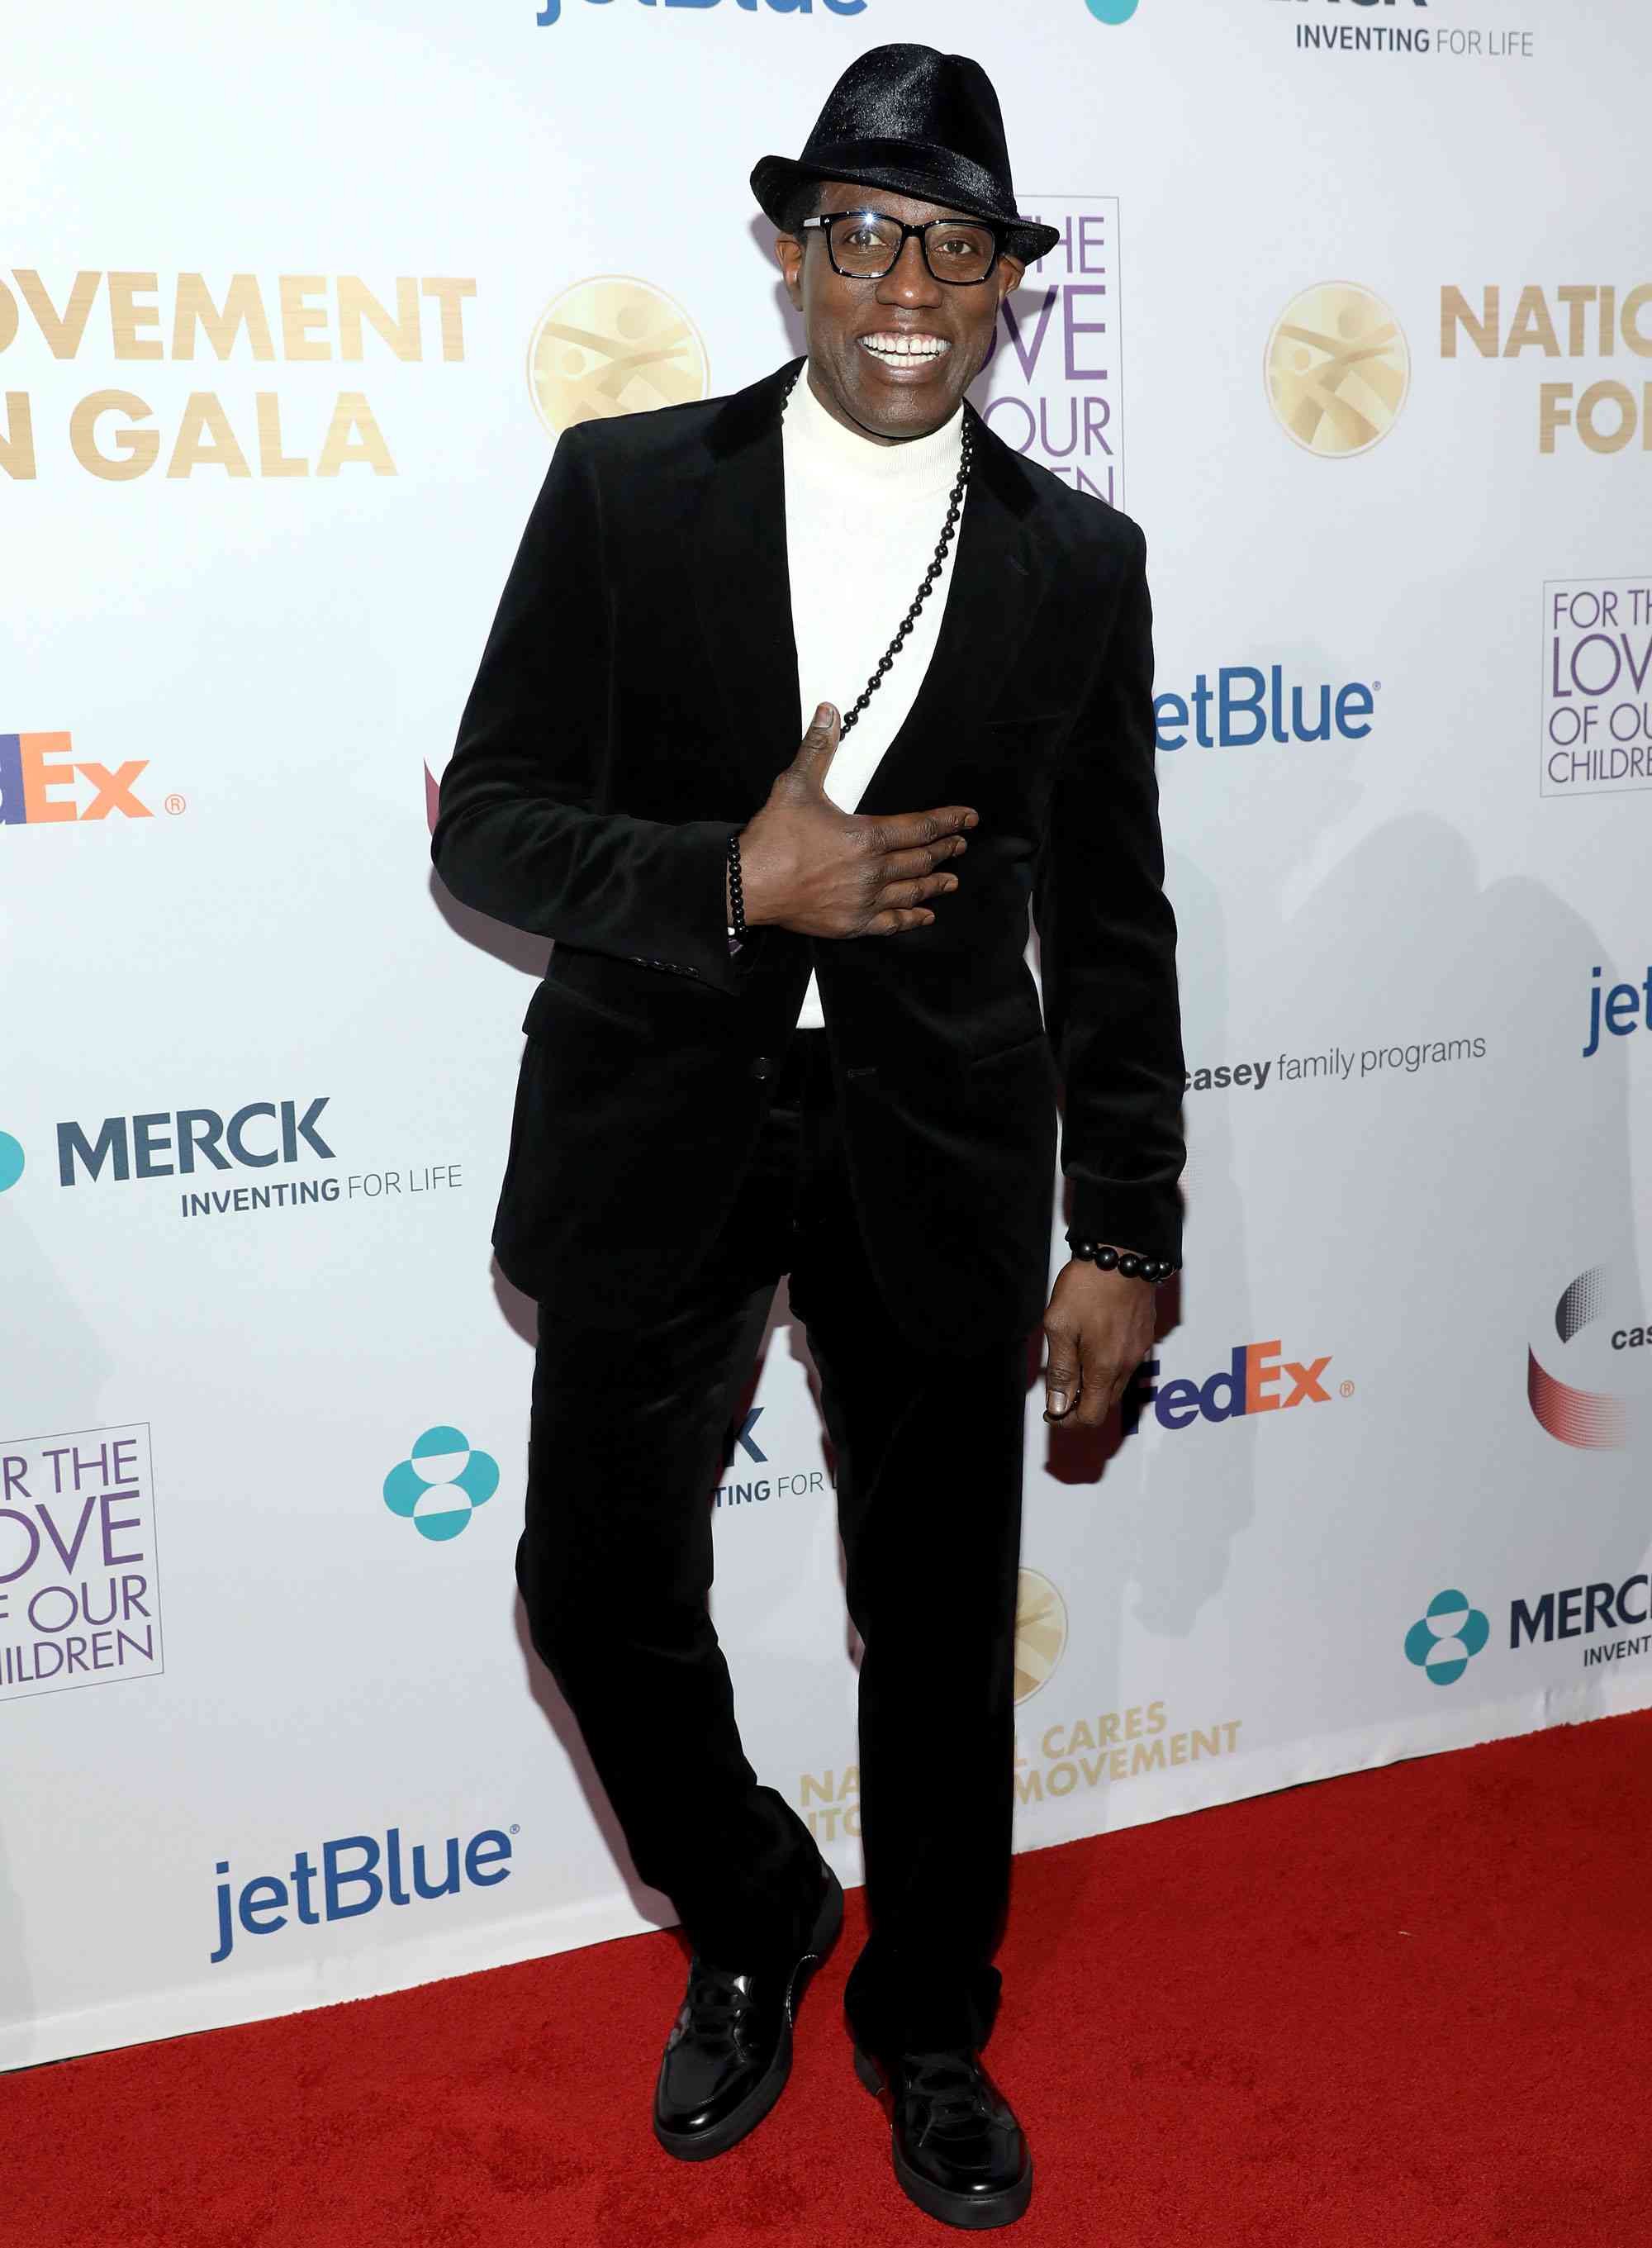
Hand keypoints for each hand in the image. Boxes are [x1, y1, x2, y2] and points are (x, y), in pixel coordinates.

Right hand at [734, 703, 978, 938]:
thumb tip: (830, 713)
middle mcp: (873, 871)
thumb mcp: (796, 785)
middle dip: (945, 850)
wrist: (747, 886)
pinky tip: (924, 915)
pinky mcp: (850, 924)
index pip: (921, 827)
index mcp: (867, 836)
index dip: (948, 821)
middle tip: (960, 845)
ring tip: (951, 880)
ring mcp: (863, 900)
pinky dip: (911, 918)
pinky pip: (891, 923)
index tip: (967, 819)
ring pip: (911, 892)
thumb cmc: (772, 839)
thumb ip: (819, 748)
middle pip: (921, 860)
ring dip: (935, 884)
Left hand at [1041, 1257, 1157, 1426]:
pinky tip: (1092, 1343)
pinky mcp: (1144, 1335)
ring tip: (1072, 1360)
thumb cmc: (1087, 1286)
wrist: (1122, 1253)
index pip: (1091, 1417)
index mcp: (1105, 1367)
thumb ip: (1060, 1370)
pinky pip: (1126, 1364)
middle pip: (1105, 1404)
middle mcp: (1127, 1364)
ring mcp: (1139, 1350)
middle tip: (1058, 1386)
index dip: (1068, 1420)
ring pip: (1116, 1385)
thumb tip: (1059, 1407)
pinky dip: (1108, 1366)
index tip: (1051, 1410)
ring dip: (1095, 1384)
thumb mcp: (1059, 1326)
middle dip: (1081, 1404)